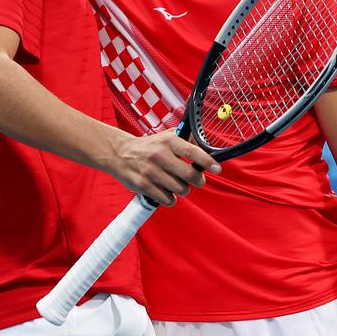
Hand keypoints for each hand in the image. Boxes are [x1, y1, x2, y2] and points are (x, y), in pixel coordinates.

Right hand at [103, 131, 220, 205]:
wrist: (119, 153)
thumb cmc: (148, 147)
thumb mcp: (166, 137)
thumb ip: (186, 139)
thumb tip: (205, 148)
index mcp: (168, 141)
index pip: (192, 152)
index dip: (207, 161)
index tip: (217, 168)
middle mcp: (160, 155)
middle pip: (190, 175)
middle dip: (198, 181)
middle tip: (197, 180)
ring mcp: (151, 171)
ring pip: (180, 189)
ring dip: (182, 189)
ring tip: (175, 183)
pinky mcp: (144, 185)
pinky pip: (168, 199)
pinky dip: (171, 199)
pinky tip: (166, 191)